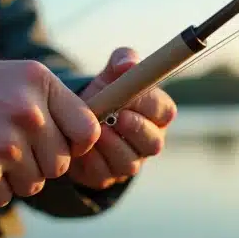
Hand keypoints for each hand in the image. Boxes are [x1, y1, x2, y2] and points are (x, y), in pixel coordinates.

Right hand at [0, 60, 100, 206]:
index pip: (88, 133)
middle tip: (17, 143)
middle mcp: (27, 115)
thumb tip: (93, 139)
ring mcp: (5, 146)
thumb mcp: (28, 77)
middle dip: (42, 160)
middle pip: (61, 165)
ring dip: (17, 176)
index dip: (78, 143)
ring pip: (34, 184)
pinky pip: (5, 198)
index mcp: (42, 86)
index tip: (62, 140)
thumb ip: (64, 102)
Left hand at [67, 48, 176, 188]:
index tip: (130, 97)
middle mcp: (148, 141)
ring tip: (95, 131)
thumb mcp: (112, 73)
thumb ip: (122, 60)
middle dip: (135, 130)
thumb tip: (127, 64)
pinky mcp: (107, 177)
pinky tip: (80, 147)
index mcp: (156, 114)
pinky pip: (103, 173)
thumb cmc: (104, 94)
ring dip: (111, 146)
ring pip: (129, 162)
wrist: (73, 121)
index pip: (164, 112)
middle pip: (153, 143)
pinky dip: (91, 160)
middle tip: (115, 117)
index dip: (149, 105)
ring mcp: (130, 162)